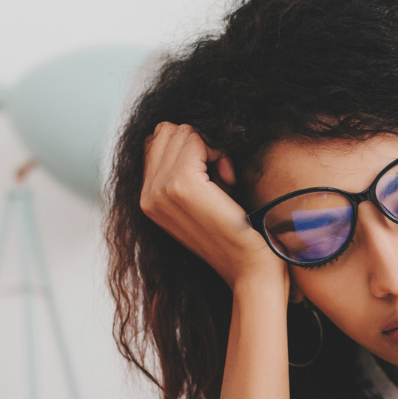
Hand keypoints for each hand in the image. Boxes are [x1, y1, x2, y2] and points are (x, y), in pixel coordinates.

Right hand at [139, 123, 281, 289]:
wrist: (250, 268)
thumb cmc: (236, 232)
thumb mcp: (203, 199)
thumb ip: (185, 170)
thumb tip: (182, 130)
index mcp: (148, 199)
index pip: (157, 141)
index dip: (190, 148)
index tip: (214, 175)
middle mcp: (147, 195)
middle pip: (167, 132)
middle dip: (200, 144)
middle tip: (223, 176)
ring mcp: (160, 190)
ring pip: (181, 132)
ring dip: (211, 148)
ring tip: (227, 180)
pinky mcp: (180, 185)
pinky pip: (195, 138)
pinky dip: (219, 151)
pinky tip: (231, 179)